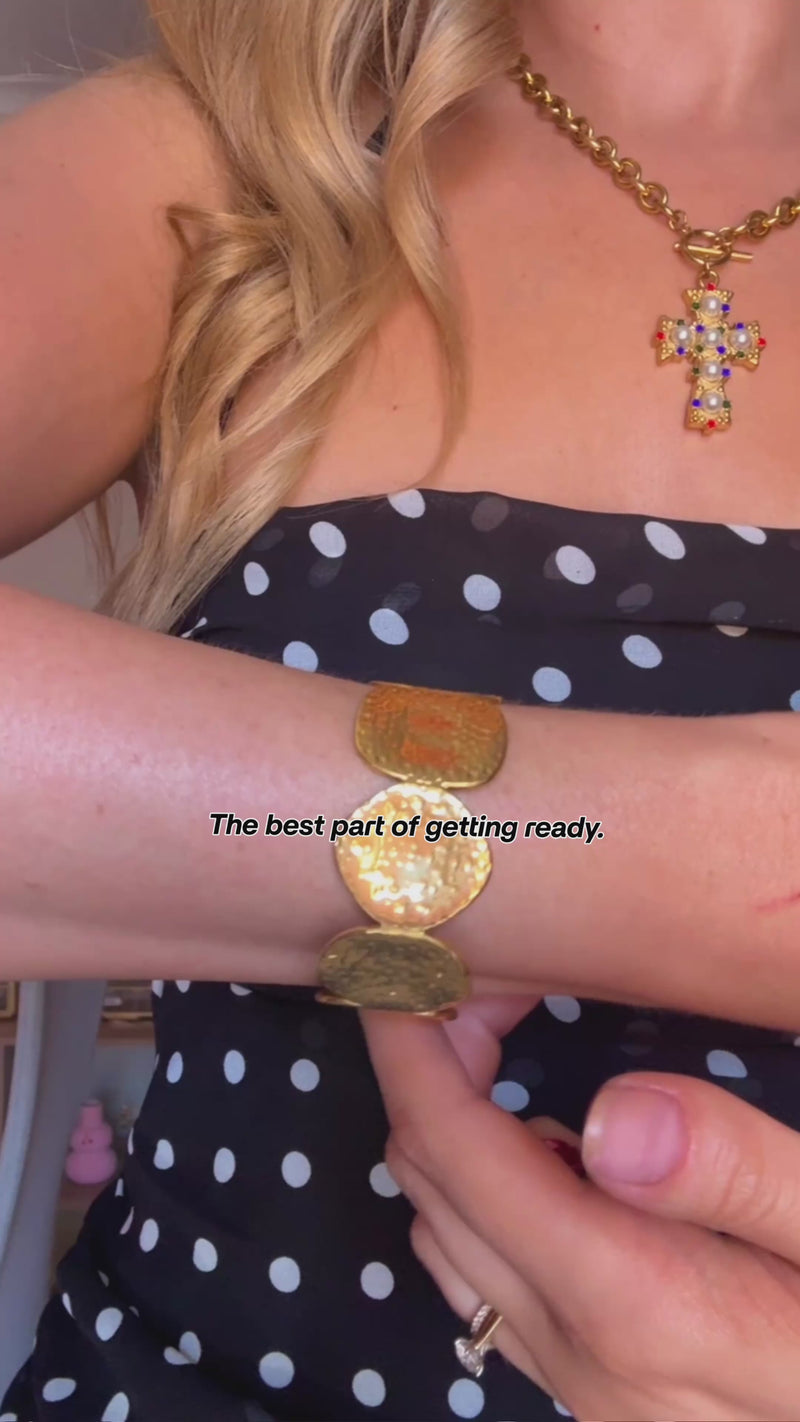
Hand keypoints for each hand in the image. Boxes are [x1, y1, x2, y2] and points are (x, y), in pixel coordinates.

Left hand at [362, 1000, 799, 1421]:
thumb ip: (739, 1174)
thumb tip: (608, 1112)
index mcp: (629, 1296)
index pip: (452, 1147)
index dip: (409, 1041)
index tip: (406, 960)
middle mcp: (578, 1350)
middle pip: (429, 1183)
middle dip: (421, 1068)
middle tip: (477, 982)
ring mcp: (583, 1386)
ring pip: (446, 1235)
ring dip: (443, 1128)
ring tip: (494, 1040)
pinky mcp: (602, 1395)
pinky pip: (488, 1282)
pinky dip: (480, 1192)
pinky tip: (551, 1149)